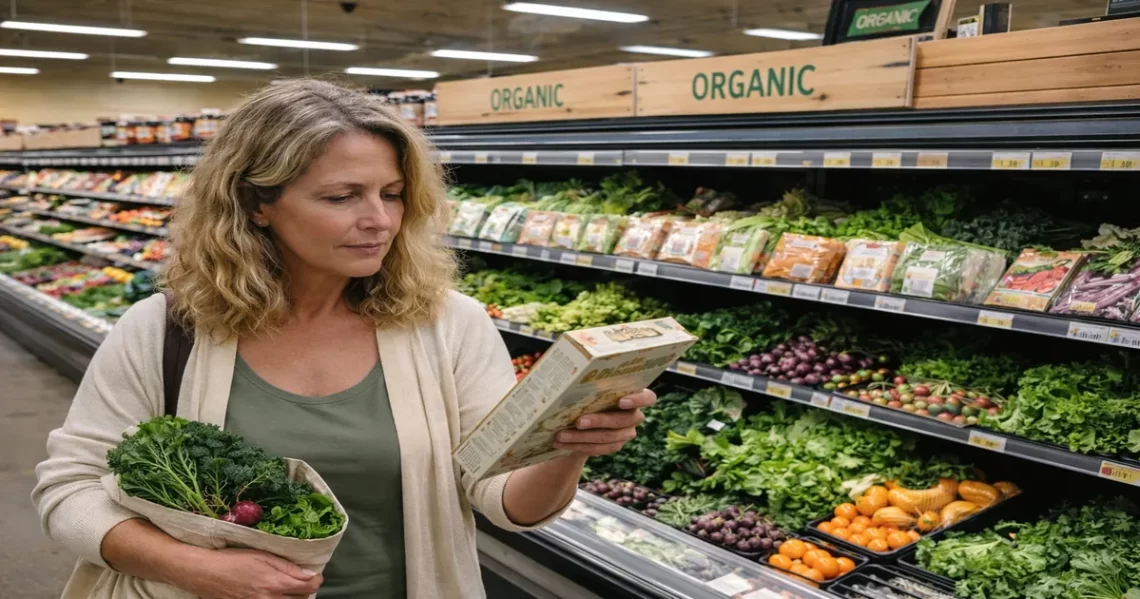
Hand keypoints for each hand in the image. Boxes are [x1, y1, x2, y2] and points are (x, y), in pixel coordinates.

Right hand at [172, 547, 323, 598]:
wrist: (206, 573)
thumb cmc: (233, 560)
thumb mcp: (263, 556)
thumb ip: (287, 567)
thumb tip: (309, 573)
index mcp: (275, 583)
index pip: (309, 587)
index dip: (316, 579)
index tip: (314, 574)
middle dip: (306, 591)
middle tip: (301, 581)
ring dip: (293, 598)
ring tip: (288, 590)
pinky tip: (272, 594)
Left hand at [553, 389, 656, 455]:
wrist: (579, 416)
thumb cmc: (584, 392)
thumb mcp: (586, 384)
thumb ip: (586, 381)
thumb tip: (568, 374)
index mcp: (633, 394)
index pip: (647, 398)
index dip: (637, 400)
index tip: (621, 401)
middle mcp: (633, 415)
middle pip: (622, 420)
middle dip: (599, 421)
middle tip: (578, 421)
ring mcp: (625, 433)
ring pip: (607, 437)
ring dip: (582, 437)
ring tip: (561, 435)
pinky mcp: (613, 445)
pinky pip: (598, 449)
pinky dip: (578, 446)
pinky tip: (562, 443)